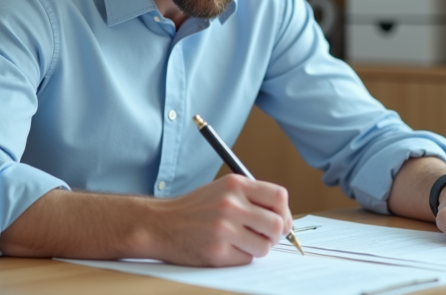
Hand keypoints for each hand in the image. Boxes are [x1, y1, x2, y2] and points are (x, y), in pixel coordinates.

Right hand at [149, 174, 292, 265]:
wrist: (160, 224)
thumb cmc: (195, 209)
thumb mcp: (222, 189)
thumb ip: (251, 198)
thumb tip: (284, 217)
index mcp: (235, 185)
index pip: (279, 196)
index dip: (285, 211)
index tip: (281, 220)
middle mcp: (231, 204)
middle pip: (277, 224)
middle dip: (275, 235)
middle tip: (265, 236)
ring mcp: (224, 229)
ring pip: (264, 246)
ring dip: (258, 248)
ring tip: (242, 242)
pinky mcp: (217, 252)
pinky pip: (246, 259)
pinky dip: (241, 257)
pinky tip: (226, 248)